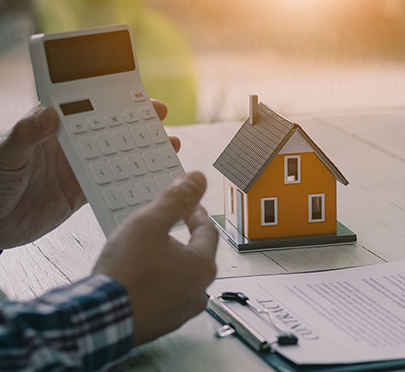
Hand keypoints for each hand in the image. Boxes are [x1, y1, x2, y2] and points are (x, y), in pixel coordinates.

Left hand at [0, 100, 180, 248]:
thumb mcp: (7, 154)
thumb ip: (27, 134)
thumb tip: (50, 113)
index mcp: (52, 129)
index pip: (87, 107)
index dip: (113, 99)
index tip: (136, 94)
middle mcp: (69, 145)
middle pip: (109, 128)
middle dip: (137, 120)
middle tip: (160, 115)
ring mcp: (78, 168)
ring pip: (117, 153)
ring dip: (140, 149)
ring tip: (165, 144)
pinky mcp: (82, 192)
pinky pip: (112, 182)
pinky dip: (132, 179)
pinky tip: (149, 175)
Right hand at [93, 171, 217, 344]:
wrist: (99, 319)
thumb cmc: (125, 275)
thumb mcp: (149, 223)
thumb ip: (175, 200)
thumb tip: (197, 180)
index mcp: (203, 266)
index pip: (207, 231)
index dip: (195, 213)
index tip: (187, 206)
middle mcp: (198, 291)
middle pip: (195, 255)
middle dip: (179, 239)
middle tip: (161, 228)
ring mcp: (181, 310)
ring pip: (180, 276)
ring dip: (167, 262)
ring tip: (144, 253)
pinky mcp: (162, 322)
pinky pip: (164, 295)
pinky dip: (155, 283)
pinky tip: (136, 277)